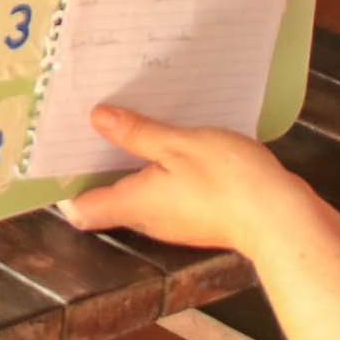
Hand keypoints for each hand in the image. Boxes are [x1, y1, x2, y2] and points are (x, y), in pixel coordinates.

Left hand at [59, 107, 306, 255]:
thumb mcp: (177, 145)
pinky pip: (168, 191)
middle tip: (90, 127)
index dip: (64, 187)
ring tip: (128, 125)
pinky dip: (162, 168)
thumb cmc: (230, 182)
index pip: (81, 209)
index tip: (57, 155)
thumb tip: (97, 119)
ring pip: (140, 191)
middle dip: (97, 164)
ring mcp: (175, 220)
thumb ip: (136, 133)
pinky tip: (171, 142)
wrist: (282, 219)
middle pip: (108, 197)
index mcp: (134, 203)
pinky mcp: (199, 215)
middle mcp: (149, 218)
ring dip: (132, 163)